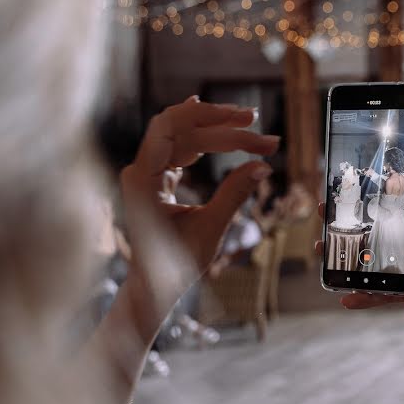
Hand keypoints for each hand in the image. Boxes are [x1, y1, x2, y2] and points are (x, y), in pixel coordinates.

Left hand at [121, 96, 278, 300]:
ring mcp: (146, 173)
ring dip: (214, 127)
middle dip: (218, 120)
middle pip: (178, 126)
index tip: (249, 126)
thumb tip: (263, 166)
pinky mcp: (156, 179)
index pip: (174, 130)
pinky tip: (210, 117)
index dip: (212, 121)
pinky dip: (200, 135)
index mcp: (142, 180)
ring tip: (248, 123)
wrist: (153, 287)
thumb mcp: (210, 229)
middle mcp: (139, 170)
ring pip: (180, 134)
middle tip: (254, 119)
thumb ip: (234, 194)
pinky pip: (177, 146)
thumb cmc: (176, 265)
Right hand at [316, 156, 403, 350]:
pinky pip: (375, 286)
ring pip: (369, 254)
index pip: (401, 196)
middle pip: (377, 223)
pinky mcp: (401, 287)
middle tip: (324, 212)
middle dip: (350, 219)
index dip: (377, 185)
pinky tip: (346, 298)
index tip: (352, 178)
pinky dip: (361, 292)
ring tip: (322, 251)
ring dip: (345, 254)